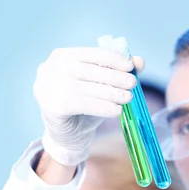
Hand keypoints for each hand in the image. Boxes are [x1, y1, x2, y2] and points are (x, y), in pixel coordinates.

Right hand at [34, 46, 143, 165]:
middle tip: (133, 84)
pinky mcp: (51, 106)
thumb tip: (140, 61)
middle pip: (88, 71)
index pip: (90, 53)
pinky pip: (83, 105)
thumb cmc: (84, 105)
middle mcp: (50, 68)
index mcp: (61, 56)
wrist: (67, 136)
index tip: (130, 66)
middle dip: (114, 77)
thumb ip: (117, 71)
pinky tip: (117, 110)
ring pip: (86, 88)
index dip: (112, 59)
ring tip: (128, 97)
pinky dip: (103, 107)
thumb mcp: (100, 86)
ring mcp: (48, 87)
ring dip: (111, 93)